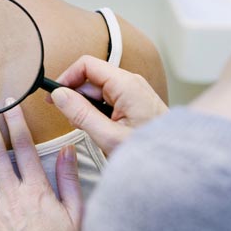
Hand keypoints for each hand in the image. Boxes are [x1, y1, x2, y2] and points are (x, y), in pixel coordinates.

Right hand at [52, 55, 168, 155]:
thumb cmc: (150, 152)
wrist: (177, 165)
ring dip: (86, 106)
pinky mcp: (135, 102)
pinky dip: (97, 111)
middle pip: (91, 78)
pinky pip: (108, 99)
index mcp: (126, 85)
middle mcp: (131, 82)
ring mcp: (134, 91)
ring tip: (88, 129)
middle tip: (68, 119)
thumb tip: (58, 95)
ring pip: (98, 90)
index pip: (86, 65)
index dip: (66, 77)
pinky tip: (100, 129)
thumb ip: (81, 114)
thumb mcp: (108, 136)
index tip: (54, 96)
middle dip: (75, 96)